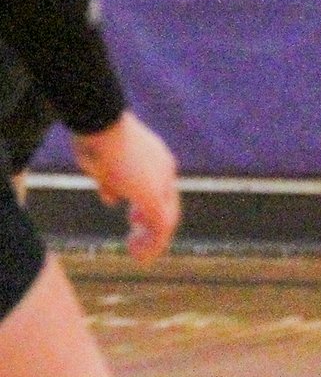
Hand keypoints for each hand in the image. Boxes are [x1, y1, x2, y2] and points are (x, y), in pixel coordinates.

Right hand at [73, 111, 180, 263]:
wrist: (101, 122)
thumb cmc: (97, 137)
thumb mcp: (103, 163)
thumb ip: (110, 182)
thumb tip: (113, 200)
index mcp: (156, 159)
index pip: (160, 190)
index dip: (149, 208)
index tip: (134, 220)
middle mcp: (164, 170)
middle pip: (168, 205)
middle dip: (152, 226)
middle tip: (136, 242)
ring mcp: (161, 181)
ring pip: (167, 219)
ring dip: (153, 240)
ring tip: (137, 254)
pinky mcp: (151, 194)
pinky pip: (161, 226)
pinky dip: (152, 243)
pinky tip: (136, 253)